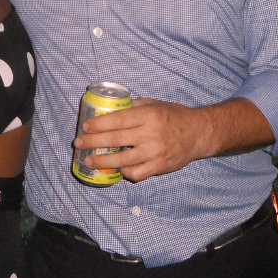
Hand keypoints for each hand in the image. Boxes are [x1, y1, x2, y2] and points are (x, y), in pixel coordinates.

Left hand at [75, 98, 204, 181]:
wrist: (198, 133)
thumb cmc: (175, 116)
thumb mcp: (155, 104)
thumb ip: (135, 106)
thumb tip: (112, 110)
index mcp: (148, 115)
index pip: (118, 120)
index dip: (99, 124)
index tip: (85, 127)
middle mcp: (150, 134)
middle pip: (115, 139)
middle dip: (93, 142)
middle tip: (78, 144)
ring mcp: (155, 152)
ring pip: (122, 160)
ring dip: (102, 161)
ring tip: (89, 160)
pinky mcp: (159, 167)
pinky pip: (136, 173)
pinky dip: (124, 172)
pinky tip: (116, 169)